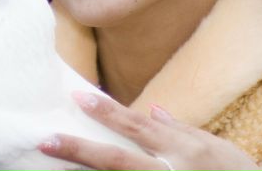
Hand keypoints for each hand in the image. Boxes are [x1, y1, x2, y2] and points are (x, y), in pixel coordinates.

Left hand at [38, 91, 257, 170]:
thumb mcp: (214, 145)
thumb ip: (180, 129)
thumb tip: (152, 109)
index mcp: (181, 149)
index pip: (136, 126)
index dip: (107, 112)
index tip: (79, 98)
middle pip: (116, 161)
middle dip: (80, 149)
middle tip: (47, 140)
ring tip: (52, 168)